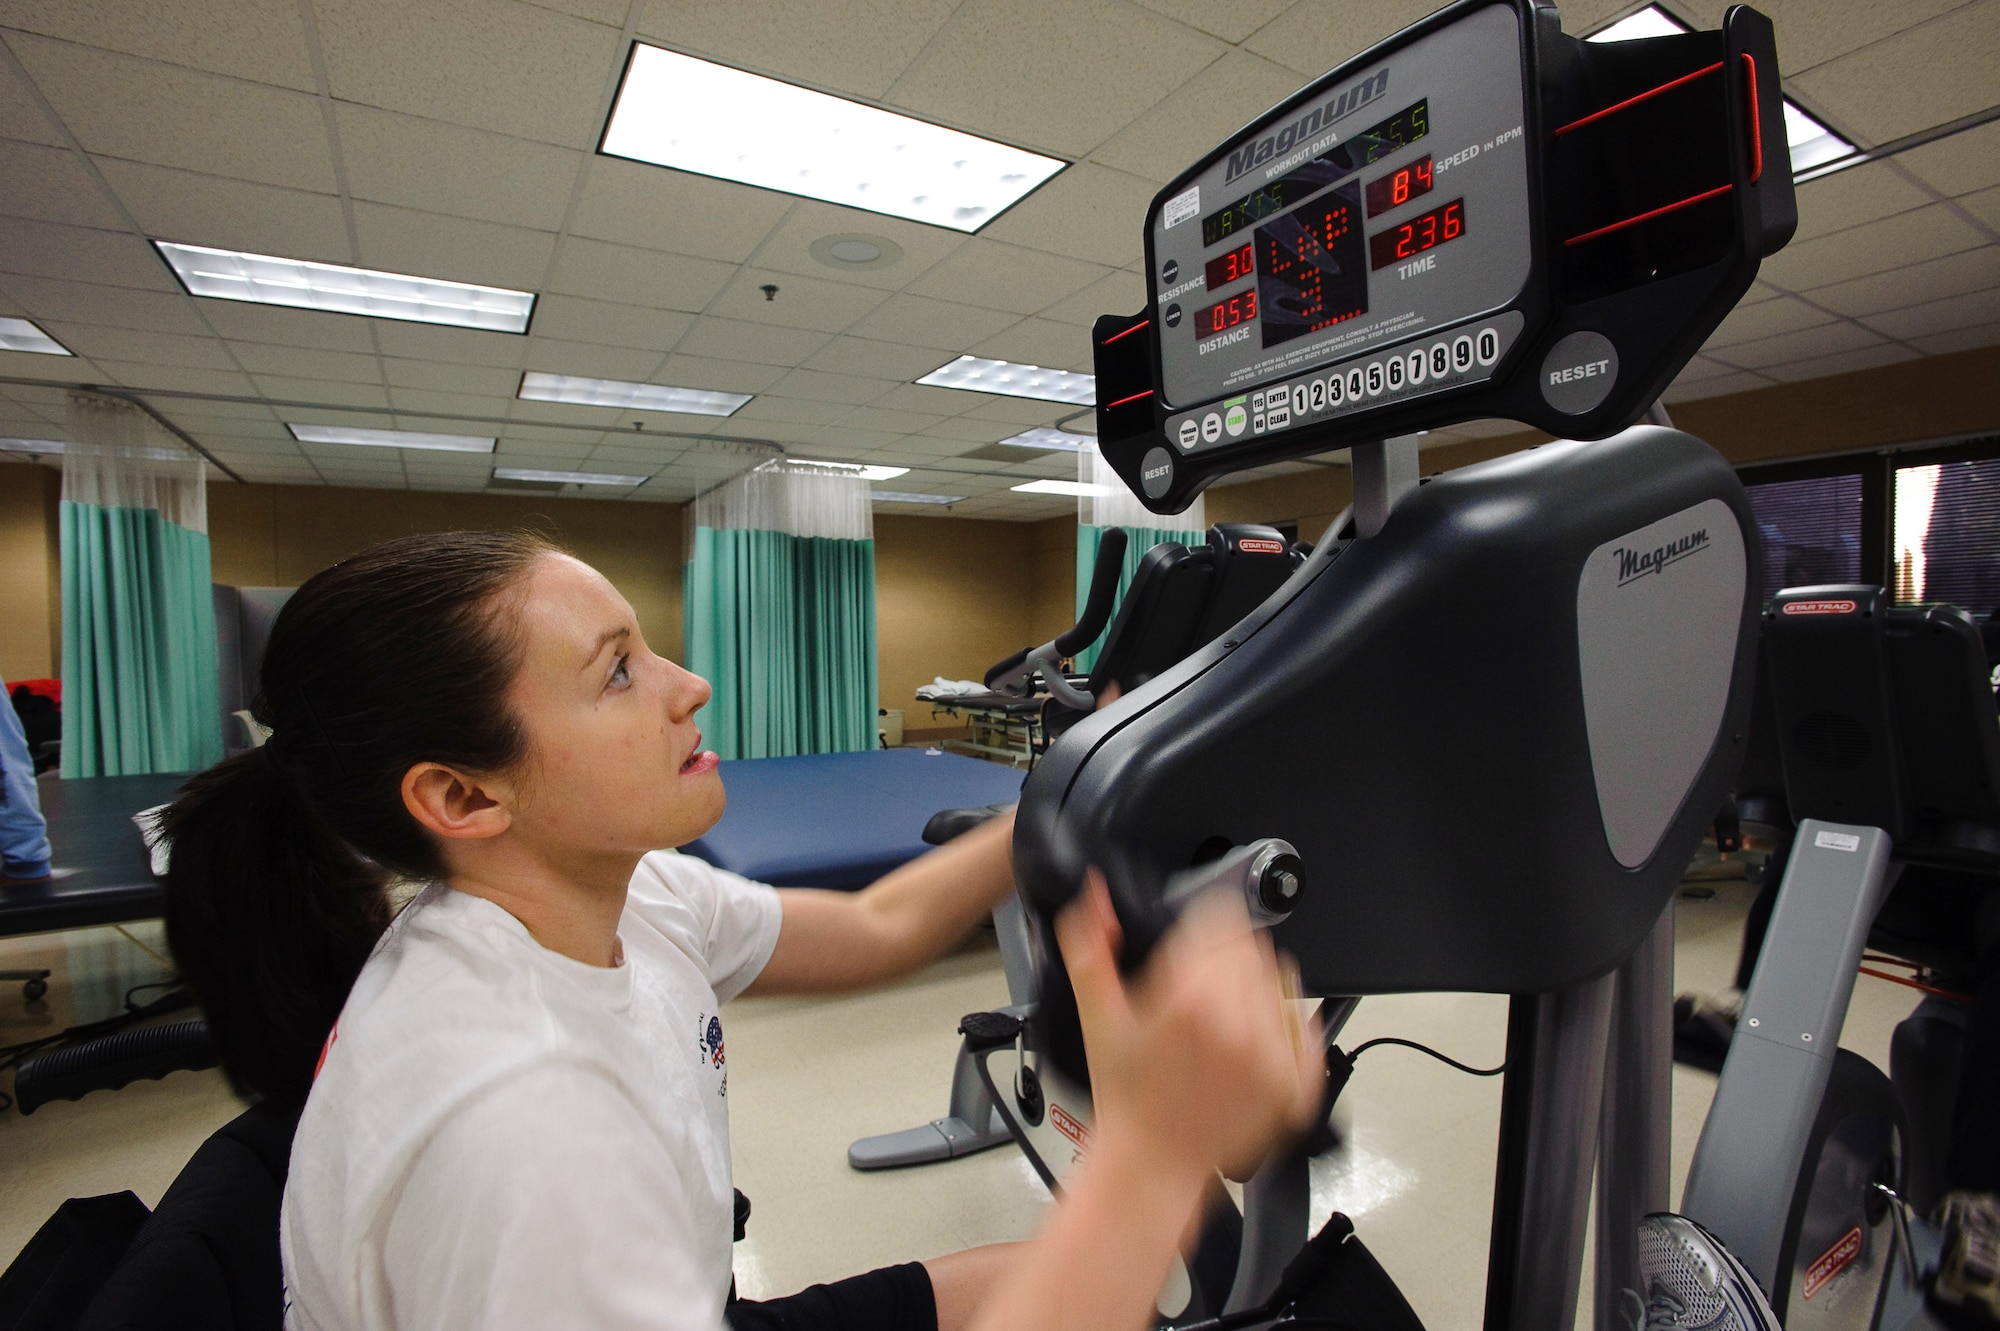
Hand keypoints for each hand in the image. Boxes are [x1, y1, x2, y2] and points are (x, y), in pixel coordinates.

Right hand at [1056, 871, 1321, 1182]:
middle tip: (1196, 994)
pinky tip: (1253, 1037)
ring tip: (1220, 1022)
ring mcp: (1272, 1057)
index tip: (1188, 948)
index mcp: (1190, 1001)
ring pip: (1279, 978)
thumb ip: (1090, 947)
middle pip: (1250, 947)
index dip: (1199, 928)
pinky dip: (1285, 1021)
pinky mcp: (1295, 1082)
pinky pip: (1304, 1023)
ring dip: (1254, 986)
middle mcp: (1239, 1026)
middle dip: (1223, 958)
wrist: (1154, 1164)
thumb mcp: (1098, 1017)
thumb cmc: (1127, 1099)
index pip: (1219, 920)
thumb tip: (1094, 897)